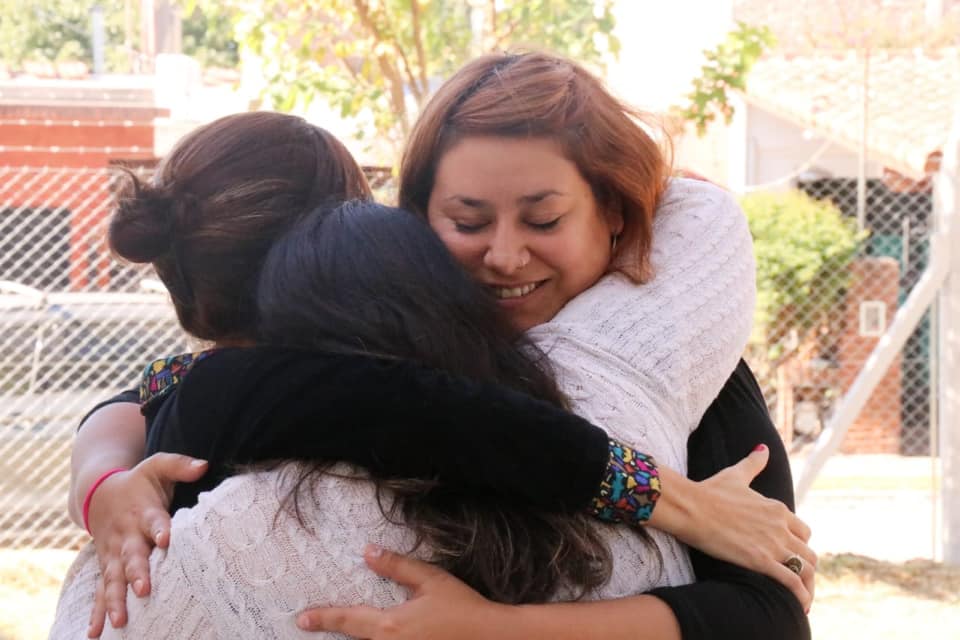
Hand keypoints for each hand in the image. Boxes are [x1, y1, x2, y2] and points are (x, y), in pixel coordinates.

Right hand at [85, 453, 206, 637]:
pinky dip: (97, 611)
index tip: (167, 539)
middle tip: (144, 589)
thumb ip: (180, 465)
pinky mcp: (106, 567)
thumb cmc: (139, 483)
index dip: (161, 529)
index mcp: (143, 512)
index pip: (154, 520)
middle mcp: (127, 536)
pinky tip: (97, 632)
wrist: (98, 494)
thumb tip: (204, 465)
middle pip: (132, 555)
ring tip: (120, 620)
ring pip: (113, 578)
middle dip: (137, 573)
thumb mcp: (158, 466)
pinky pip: (100, 591)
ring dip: (115, 599)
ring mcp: (114, 554)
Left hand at [297, 545, 505, 639]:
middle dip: (335, 635)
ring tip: (345, 634)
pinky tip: (379, 637)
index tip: (302, 619)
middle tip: (312, 627)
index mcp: (390, 625)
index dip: (323, 618)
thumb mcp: (430, 580)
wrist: (491, 637)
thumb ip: (397, 566)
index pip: (347, 621)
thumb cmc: (462, 607)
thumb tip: (368, 552)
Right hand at [655, 446, 816, 611]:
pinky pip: (792, 582)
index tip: (791, 554)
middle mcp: (780, 526)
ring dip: (807, 583)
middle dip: (805, 566)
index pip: (802, 531)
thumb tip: (763, 448)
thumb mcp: (735, 475)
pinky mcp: (762, 560)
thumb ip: (753, 463)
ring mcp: (773, 544)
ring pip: (806, 567)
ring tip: (803, 596)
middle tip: (797, 579)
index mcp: (777, 508)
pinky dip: (801, 595)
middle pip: (807, 551)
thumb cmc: (709, 490)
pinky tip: (802, 606)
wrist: (691, 506)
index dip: (798, 544)